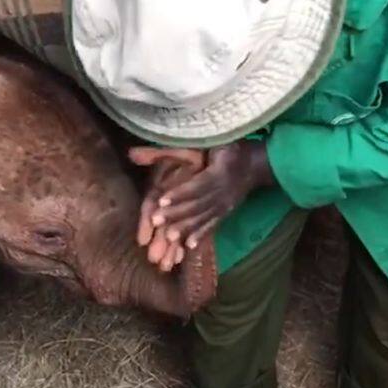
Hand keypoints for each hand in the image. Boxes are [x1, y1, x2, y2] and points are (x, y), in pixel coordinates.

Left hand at [130, 142, 273, 271]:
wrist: (256, 162)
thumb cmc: (227, 146)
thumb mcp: (204, 140)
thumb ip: (168, 148)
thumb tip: (131, 153)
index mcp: (222, 169)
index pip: (198, 184)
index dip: (181, 193)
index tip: (162, 200)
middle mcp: (225, 190)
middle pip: (199, 203)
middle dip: (177, 213)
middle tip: (157, 222)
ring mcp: (226, 204)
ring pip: (205, 217)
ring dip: (187, 227)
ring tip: (169, 237)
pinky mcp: (226, 213)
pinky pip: (213, 226)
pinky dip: (201, 235)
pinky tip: (189, 247)